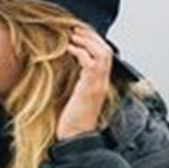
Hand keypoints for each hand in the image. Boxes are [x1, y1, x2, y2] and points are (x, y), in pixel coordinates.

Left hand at [57, 26, 113, 140]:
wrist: (74, 138)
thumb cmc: (71, 120)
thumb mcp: (72, 96)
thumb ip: (73, 81)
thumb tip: (61, 67)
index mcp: (99, 83)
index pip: (104, 55)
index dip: (93, 41)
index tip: (79, 32)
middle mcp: (101, 83)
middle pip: (107, 50)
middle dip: (92, 36)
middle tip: (76, 28)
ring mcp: (98, 85)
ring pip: (103, 54)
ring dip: (87, 41)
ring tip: (73, 35)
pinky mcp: (90, 89)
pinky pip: (91, 64)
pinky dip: (81, 52)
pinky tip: (70, 49)